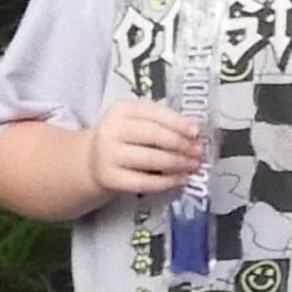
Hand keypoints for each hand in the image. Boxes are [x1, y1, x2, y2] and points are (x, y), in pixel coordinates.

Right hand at [86, 99, 203, 196]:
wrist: (93, 161)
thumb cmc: (125, 139)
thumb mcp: (137, 122)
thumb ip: (163, 124)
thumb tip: (194, 135)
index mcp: (121, 110)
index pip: (154, 112)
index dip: (177, 122)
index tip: (196, 132)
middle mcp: (112, 130)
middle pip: (154, 135)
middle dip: (181, 144)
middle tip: (198, 151)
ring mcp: (109, 155)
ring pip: (151, 158)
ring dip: (178, 163)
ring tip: (193, 165)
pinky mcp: (111, 178)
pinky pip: (144, 182)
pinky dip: (167, 181)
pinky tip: (181, 180)